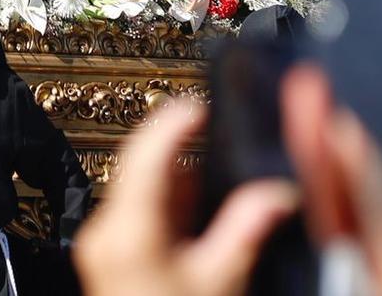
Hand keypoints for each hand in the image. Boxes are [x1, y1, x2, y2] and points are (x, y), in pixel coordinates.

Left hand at [73, 99, 298, 295]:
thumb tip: (278, 190)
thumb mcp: (223, 282)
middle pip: (142, 170)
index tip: (201, 103)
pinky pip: (138, 219)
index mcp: (129, 230)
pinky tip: (202, 217)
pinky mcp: (109, 264)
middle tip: (220, 135)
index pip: (148, 154)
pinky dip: (169, 209)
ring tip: (220, 177)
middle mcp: (107, 233)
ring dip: (177, 182)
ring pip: (141, 194)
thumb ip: (248, 228)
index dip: (174, 121)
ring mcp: (104, 249)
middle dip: (182, 152)